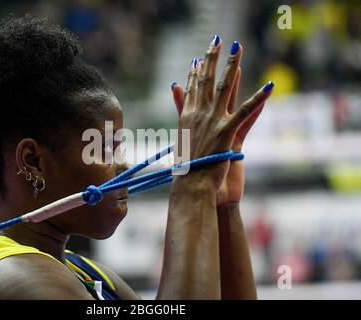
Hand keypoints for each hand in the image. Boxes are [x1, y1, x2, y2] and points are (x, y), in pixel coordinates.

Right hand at [171, 37, 272, 196]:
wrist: (192, 188)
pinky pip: (245, 112)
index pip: (191, 91)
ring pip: (223, 88)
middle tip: (216, 41)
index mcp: (186, 120)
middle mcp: (198, 116)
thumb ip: (180, 129)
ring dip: (232, 66)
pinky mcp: (226, 132)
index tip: (197, 60)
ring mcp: (212, 122)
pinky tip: (268, 86)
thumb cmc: (187, 172)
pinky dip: (258, 99)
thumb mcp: (182, 148)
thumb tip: (176, 130)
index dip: (194, 74)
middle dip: (211, 59)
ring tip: (238, 49)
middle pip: (205, 82)